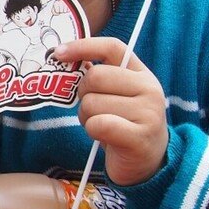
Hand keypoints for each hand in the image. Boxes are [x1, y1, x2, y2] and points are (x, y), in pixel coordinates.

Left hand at [53, 37, 168, 185]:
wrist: (148, 162)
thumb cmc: (124, 124)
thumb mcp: (117, 95)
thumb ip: (99, 76)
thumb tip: (65, 55)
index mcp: (142, 74)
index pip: (113, 47)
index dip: (83, 46)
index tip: (59, 52)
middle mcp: (149, 89)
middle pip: (95, 76)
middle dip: (83, 94)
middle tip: (92, 108)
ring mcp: (147, 113)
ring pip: (92, 103)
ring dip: (87, 117)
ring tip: (101, 125)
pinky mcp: (139, 137)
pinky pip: (98, 124)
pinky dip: (92, 131)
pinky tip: (104, 136)